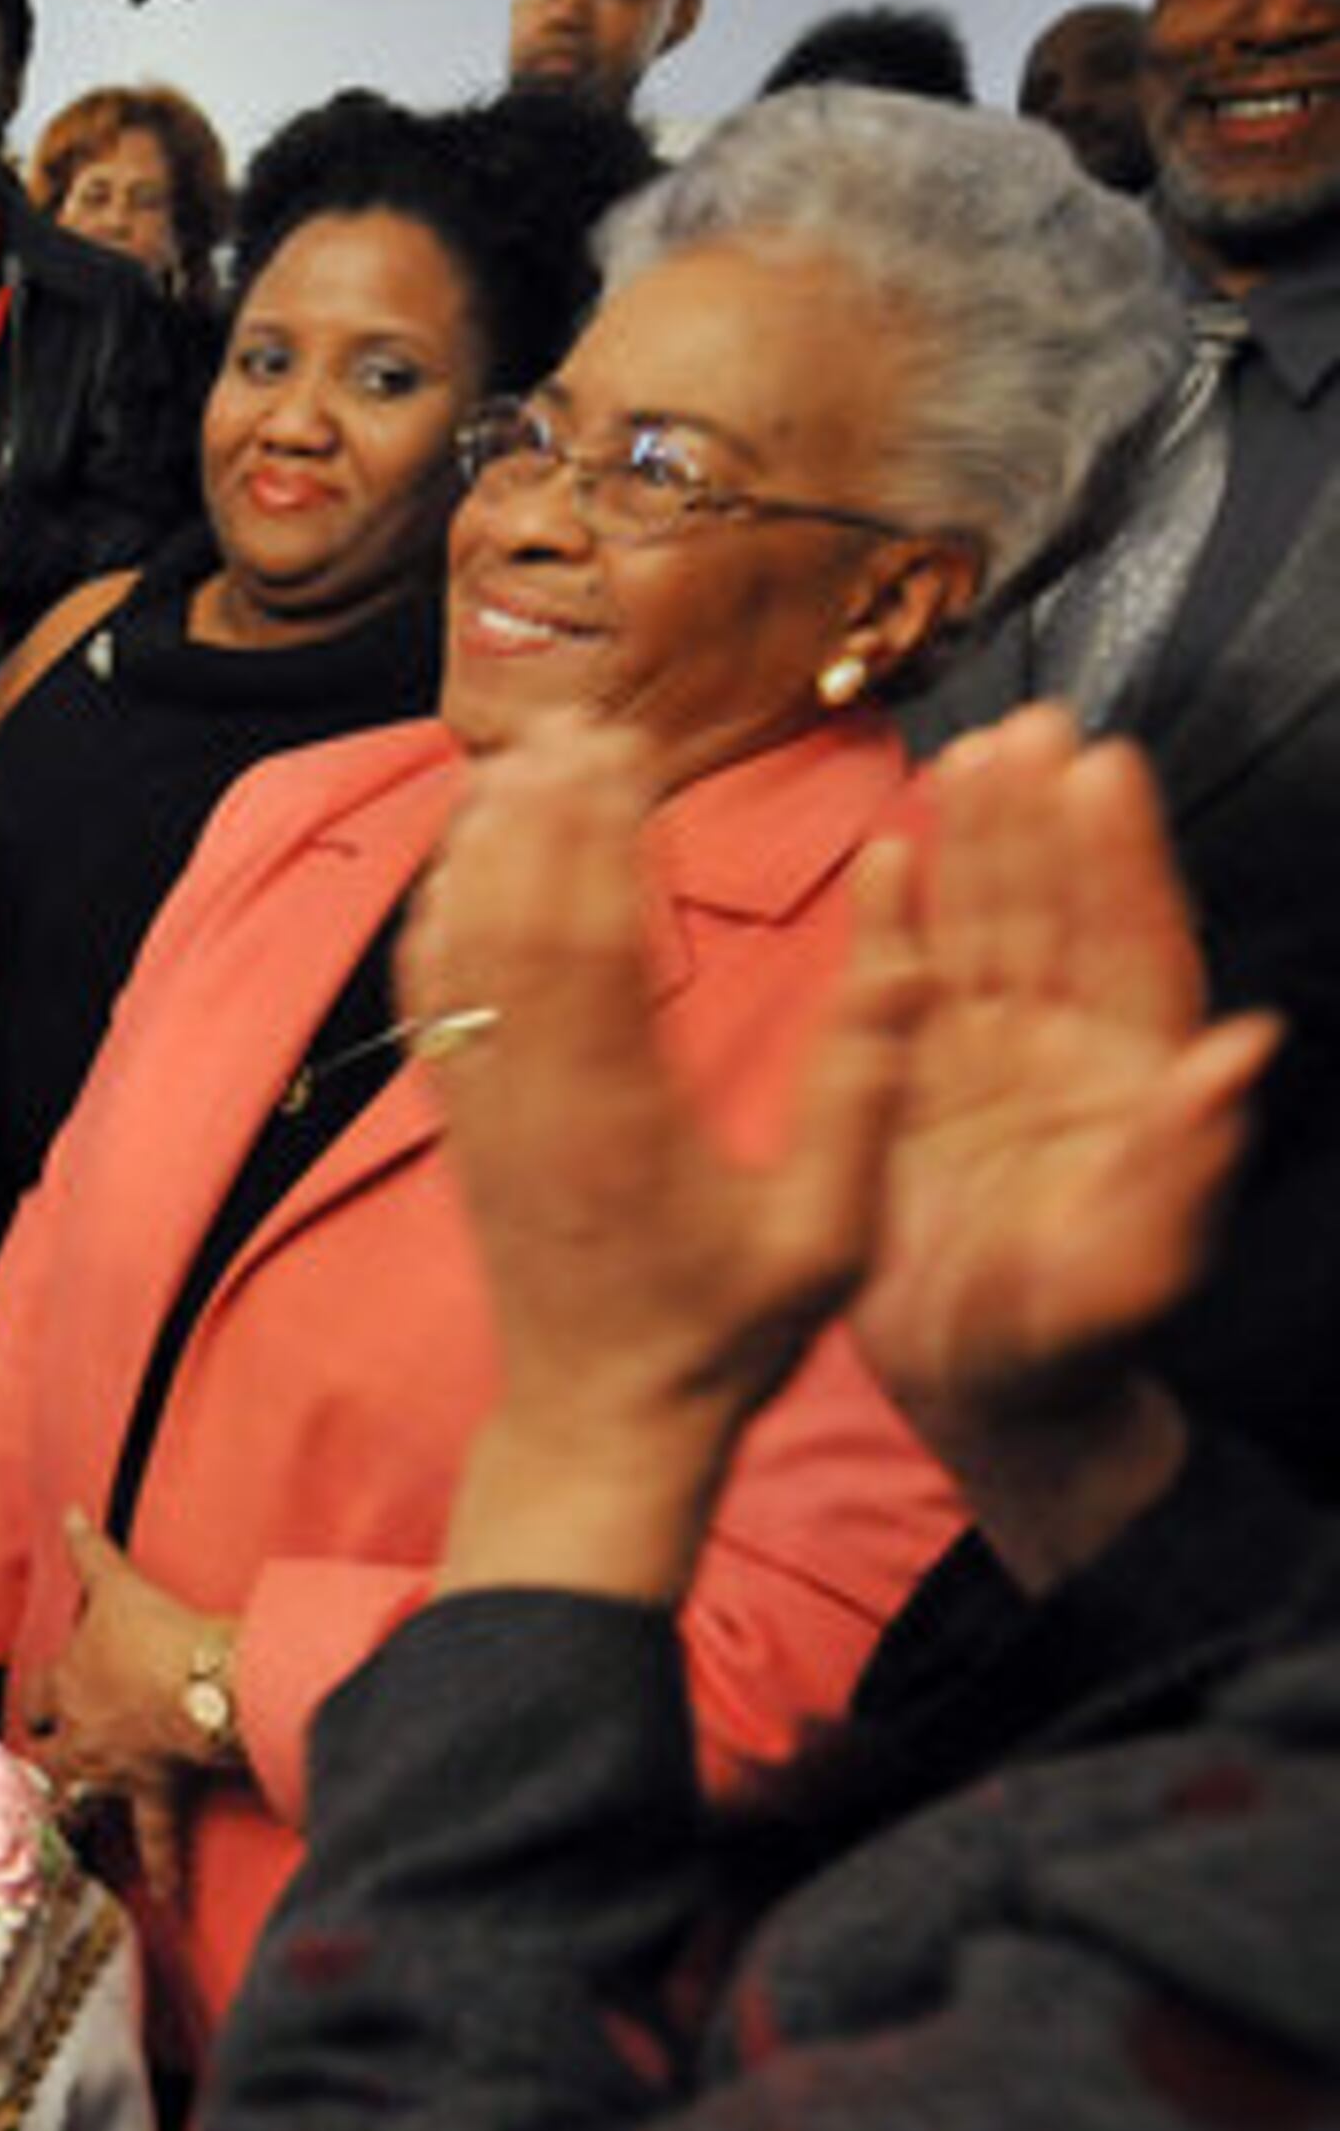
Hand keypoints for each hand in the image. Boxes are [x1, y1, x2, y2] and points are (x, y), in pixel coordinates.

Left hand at [0, 1510, 231, 1901]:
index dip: (39, 1700)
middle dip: (46, 1761)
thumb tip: (69, 1510)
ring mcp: (116, 1769)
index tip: (39, 1707)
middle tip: (43, 1771)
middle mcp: (82, 1734)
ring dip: (76, 1817)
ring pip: (83, 1799)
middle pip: (50, 1755)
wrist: (201, 1682)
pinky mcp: (157, 1792)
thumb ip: (89, 1550)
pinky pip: (157, 1837)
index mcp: (67, 1684)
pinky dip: (164, 1869)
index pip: (39, 1696)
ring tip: (68, 1842)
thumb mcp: (116, 1584)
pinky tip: (165, 1902)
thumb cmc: (155, 1632)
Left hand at [408, 713, 922, 1600]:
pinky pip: (430, 998)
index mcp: (617, 1115)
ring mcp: (479, 1109)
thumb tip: (912, 934)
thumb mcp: (832, 1225)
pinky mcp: (458, 1123)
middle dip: (539, 810)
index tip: (625, 749)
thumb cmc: (729, 1331)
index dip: (595, 832)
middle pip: (511, 919)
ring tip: (521, 753)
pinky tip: (463, 852)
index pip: (586, 939)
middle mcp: (528, 1099)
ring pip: (456, 948)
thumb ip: (868, 1079)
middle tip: (578, 719)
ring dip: (482, 844)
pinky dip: (440, 912)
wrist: (605, 1420)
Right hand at [854, 707, 1274, 1577]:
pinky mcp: (910, 1094)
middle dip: (1040, 823)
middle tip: (1029, 728)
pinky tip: (887, 860)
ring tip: (964, 757)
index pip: (1129, 946)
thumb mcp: (1130, 1268)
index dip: (1118, 857)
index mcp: (1126, 1087)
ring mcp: (983, 1070)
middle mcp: (1060, 1060)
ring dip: (975, 848)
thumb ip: (1184, 1162)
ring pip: (983, 934)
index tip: (1103, 767)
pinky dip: (895, 924)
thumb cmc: (1065, 1351)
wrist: (982, 1402)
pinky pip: (903, 989)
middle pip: (1052, 916)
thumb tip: (1244, 1052)